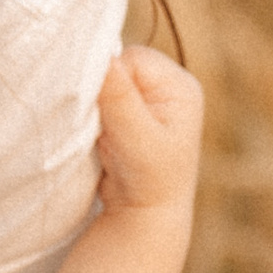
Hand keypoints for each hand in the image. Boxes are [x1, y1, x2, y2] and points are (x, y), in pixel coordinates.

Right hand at [92, 46, 203, 218]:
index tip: (106, 116)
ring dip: (96, 107)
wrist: (145, 217)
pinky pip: (100, 99)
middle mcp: (166, 86)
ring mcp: (147, 99)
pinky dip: (93, 116)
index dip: (110, 80)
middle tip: (105, 129)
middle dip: (102, 93)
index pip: (132, 58)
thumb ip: (119, 96)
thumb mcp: (136, 138)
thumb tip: (101, 56)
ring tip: (104, 137)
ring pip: (105, 84)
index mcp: (179, 86)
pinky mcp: (128, 113)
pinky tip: (100, 138)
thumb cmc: (150, 181)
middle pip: (117, 67)